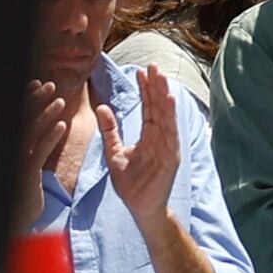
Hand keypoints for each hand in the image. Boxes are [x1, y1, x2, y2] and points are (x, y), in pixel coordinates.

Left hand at [106, 67, 184, 224]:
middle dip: (156, 86)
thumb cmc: (130, 184)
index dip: (144, 89)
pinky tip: (169, 101)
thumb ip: (110, 130)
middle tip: (153, 65)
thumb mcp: (114, 153)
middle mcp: (160, 137)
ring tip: (161, 77)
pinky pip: (171, 133)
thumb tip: (102, 107)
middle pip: (158, 107)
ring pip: (166, 116)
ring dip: (164, 96)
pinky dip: (171, 116)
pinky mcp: (171, 156)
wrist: (140, 207)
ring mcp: (167, 146)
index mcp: (149, 136)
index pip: (147, 107)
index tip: (139, 71)